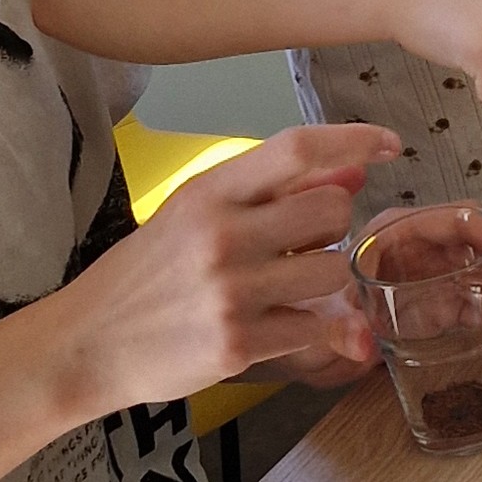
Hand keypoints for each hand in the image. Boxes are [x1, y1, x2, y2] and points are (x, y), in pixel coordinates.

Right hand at [64, 124, 395, 411]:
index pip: (298, 147)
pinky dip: (316, 328)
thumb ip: (274, 191)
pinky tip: (288, 326)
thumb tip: (356, 168)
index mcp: (210, 192)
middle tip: (303, 246)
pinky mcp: (238, 343)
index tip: (392, 145)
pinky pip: (316, 326)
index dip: (354, 138)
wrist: (88, 342)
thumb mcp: (198, 213)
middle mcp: (222, 235)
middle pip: (332, 209)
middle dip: (333, 228)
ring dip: (326, 282)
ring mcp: (231, 291)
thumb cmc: (148, 272)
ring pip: (334, 272)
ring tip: (287, 289)